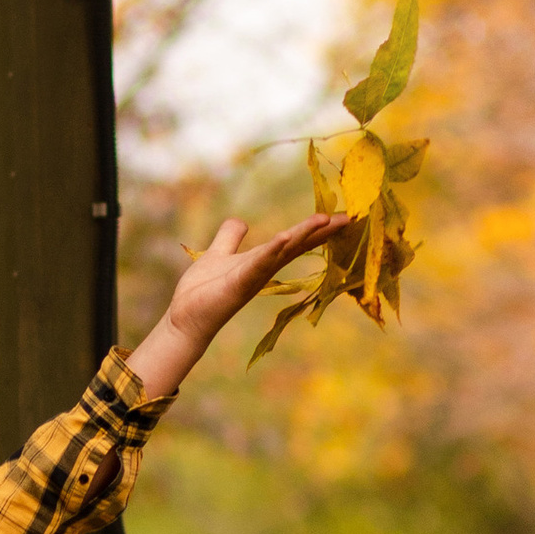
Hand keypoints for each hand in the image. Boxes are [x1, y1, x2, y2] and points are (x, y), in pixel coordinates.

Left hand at [126, 210, 343, 399]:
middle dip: (322, 231)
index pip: (294, 240)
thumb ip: (230, 237)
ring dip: (303, 235)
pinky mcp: (238, 284)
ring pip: (283, 251)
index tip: (342, 215)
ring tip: (325, 219)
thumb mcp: (219, 254)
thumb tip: (241, 221)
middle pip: (297, 245)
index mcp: (262, 260)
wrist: (185, 317)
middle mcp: (264, 268)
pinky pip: (257, 265)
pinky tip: (283, 238)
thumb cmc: (204, 290)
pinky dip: (270, 251)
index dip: (316, 228)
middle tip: (348, 217)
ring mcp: (253, 277)